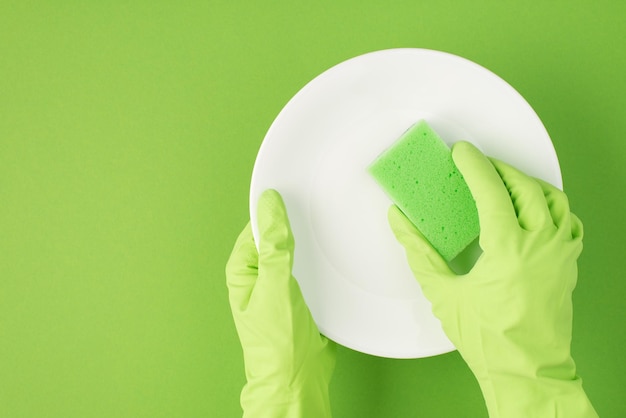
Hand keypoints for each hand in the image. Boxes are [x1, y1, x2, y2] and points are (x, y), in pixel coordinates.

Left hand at [226, 189, 335, 417]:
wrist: (297, 379)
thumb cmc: (278, 342)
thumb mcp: (276, 286)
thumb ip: (273, 245)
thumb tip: (270, 204)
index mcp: (243, 269)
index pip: (256, 225)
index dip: (275, 208)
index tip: (297, 191)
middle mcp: (258, 274)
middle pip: (275, 236)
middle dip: (295, 223)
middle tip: (318, 204)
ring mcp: (279, 285)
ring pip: (294, 251)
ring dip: (308, 241)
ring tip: (328, 223)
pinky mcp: (299, 295)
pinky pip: (307, 267)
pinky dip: (318, 259)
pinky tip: (332, 252)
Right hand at [389, 141, 596, 416]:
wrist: (527, 369)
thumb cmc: (488, 338)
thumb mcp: (443, 293)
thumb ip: (419, 252)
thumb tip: (400, 222)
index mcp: (508, 249)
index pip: (492, 191)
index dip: (474, 166)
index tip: (462, 153)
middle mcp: (540, 245)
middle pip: (525, 187)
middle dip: (500, 169)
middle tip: (480, 164)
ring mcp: (560, 254)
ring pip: (553, 199)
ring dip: (528, 183)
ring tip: (506, 180)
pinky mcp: (568, 264)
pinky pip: (568, 221)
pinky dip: (551, 205)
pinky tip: (535, 209)